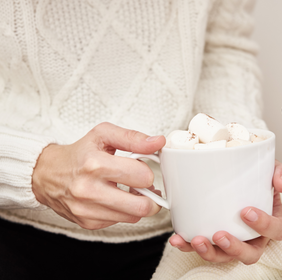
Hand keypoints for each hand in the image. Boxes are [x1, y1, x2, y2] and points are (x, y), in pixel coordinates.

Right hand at [32, 122, 165, 229]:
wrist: (47, 174)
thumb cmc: (79, 153)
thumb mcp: (104, 135)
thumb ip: (133, 137)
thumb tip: (158, 142)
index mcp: (95, 164)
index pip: (142, 176)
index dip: (148, 171)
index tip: (143, 168)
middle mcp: (89, 190)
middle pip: (142, 205)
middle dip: (152, 195)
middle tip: (147, 186)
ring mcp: (87, 210)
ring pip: (134, 216)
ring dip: (139, 204)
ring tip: (133, 191)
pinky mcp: (87, 222)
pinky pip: (121, 222)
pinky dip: (125, 211)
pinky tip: (118, 198)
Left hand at [169, 160, 281, 264]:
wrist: (242, 179)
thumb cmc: (260, 180)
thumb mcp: (273, 171)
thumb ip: (281, 173)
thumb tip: (281, 184)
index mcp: (273, 221)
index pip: (277, 230)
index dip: (264, 225)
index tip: (246, 212)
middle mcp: (256, 237)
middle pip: (250, 253)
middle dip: (234, 248)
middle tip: (219, 235)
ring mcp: (235, 242)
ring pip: (226, 257)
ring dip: (209, 253)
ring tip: (196, 240)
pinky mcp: (216, 242)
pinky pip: (204, 249)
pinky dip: (189, 246)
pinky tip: (178, 239)